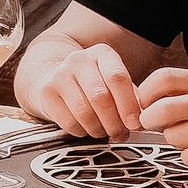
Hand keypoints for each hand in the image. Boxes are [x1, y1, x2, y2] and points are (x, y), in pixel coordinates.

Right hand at [27, 42, 144, 140]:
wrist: (55, 78)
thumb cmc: (93, 85)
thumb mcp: (114, 83)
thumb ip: (130, 98)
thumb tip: (141, 120)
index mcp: (102, 54)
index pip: (117, 77)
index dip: (128, 105)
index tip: (134, 124)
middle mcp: (79, 60)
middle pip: (100, 97)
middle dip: (114, 122)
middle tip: (120, 134)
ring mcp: (59, 74)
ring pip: (84, 112)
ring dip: (98, 130)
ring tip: (103, 132)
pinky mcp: (46, 92)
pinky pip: (68, 122)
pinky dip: (81, 132)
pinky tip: (85, 128)